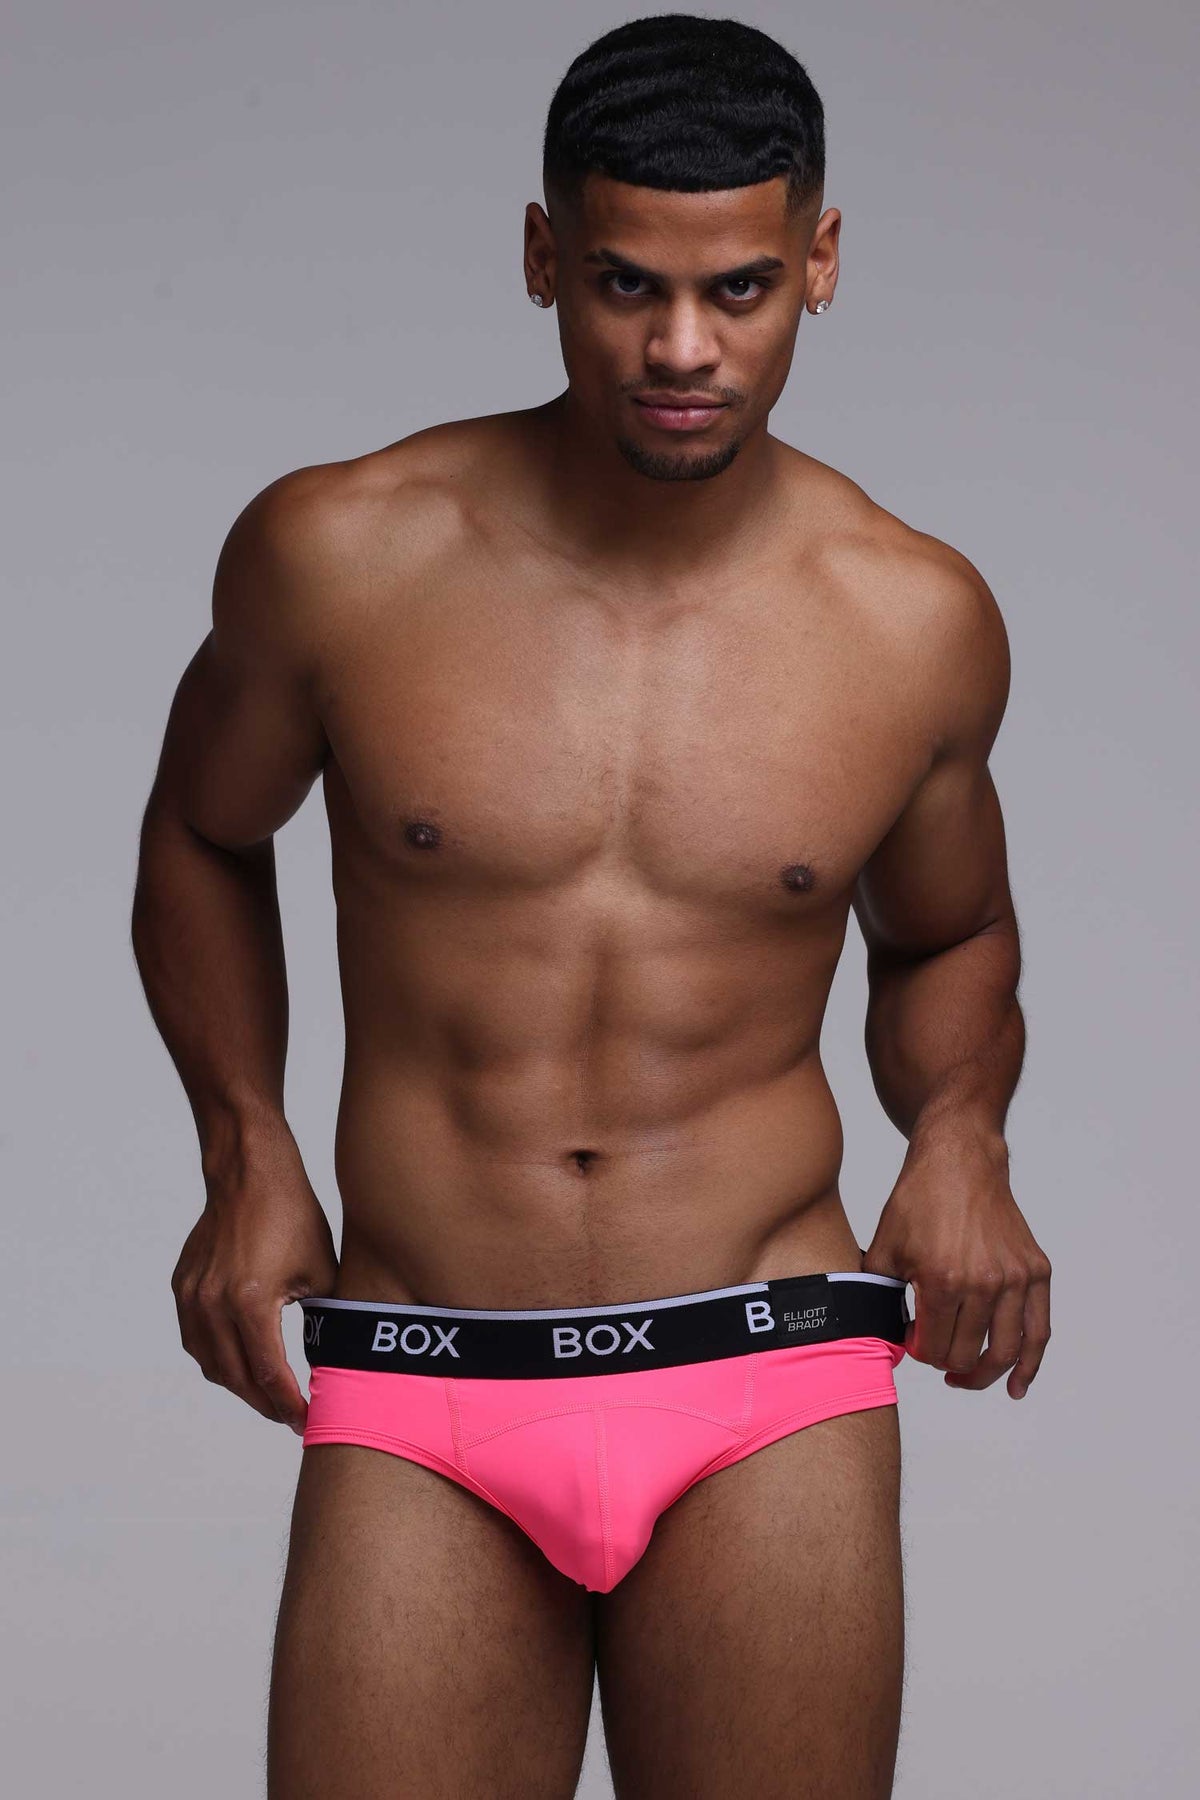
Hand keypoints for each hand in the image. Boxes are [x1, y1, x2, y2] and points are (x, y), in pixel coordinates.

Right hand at [171, 1131, 338, 1432]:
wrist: (248, 1172)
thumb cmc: (291, 1214)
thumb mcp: (321, 1271)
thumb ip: (321, 1320)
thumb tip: (331, 1360)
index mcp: (250, 1304)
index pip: (270, 1375)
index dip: (289, 1405)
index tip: (307, 1421)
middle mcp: (213, 1305)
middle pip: (237, 1378)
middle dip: (265, 1403)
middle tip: (290, 1415)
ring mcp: (192, 1296)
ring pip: (210, 1363)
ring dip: (238, 1385)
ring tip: (267, 1395)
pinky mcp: (183, 1286)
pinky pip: (195, 1339)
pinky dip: (217, 1358)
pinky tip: (238, 1362)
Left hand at [861, 1116, 1051, 1398]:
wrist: (960, 1160)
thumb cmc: (920, 1199)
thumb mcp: (885, 1246)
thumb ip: (878, 1292)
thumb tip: (879, 1331)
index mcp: (943, 1279)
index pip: (933, 1347)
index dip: (919, 1353)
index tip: (913, 1343)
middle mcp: (984, 1283)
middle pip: (968, 1354)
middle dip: (947, 1362)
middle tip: (936, 1356)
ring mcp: (1015, 1278)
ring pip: (1006, 1350)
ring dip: (985, 1374)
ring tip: (967, 1378)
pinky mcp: (1036, 1271)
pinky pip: (1038, 1331)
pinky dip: (1030, 1364)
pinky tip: (1016, 1385)